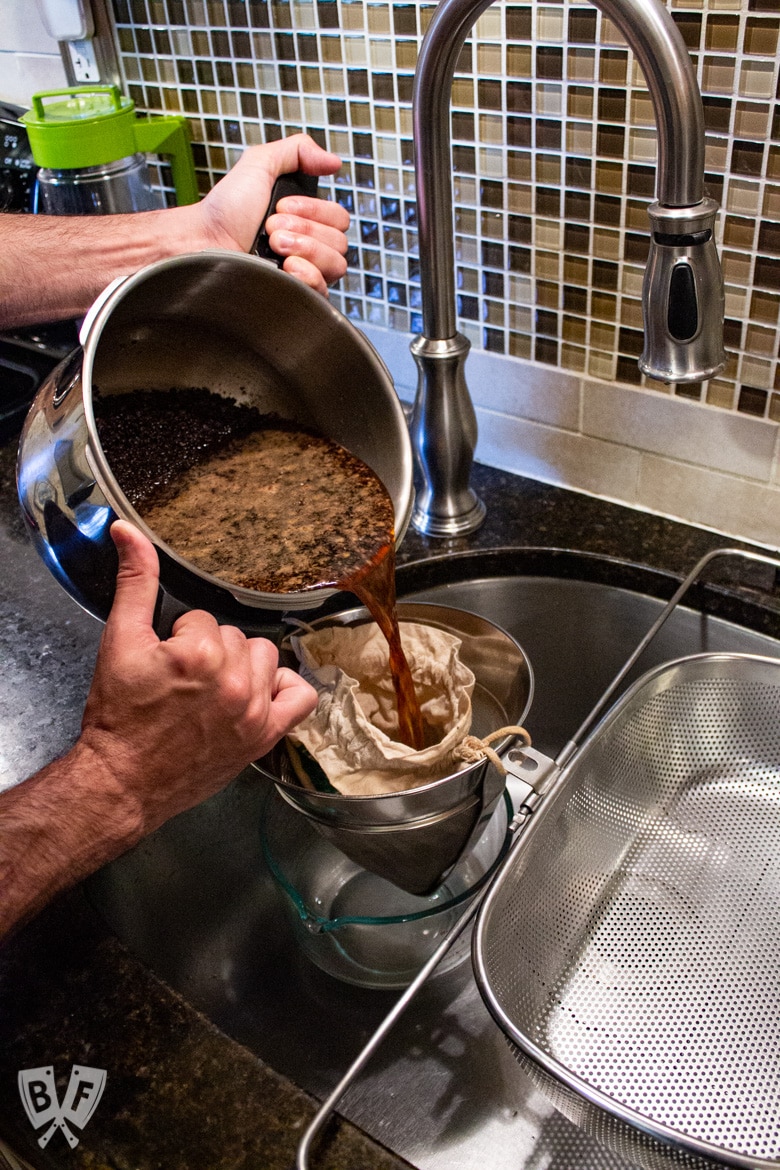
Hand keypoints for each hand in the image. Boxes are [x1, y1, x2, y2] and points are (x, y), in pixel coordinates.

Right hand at [79, 520, 316, 835]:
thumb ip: (134, 581)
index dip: (179, 638)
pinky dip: (285, 690)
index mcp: (199, 653)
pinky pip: (301, 696)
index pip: (203, 619)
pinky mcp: (264, 736)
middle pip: (235, 637)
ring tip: (212, 688)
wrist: (121, 780)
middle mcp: (234, 681)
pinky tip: (258, 694)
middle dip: (209, 652)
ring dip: (242, 668)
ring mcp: (254, 711)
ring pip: (265, 658)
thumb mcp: (120, 641)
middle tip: (182, 681)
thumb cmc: (118, 716)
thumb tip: (127, 530)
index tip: (164, 664)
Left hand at [195, 133, 348, 295]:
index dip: (313, 210)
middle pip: (340, 242)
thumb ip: (298, 151)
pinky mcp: (296, 296)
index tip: (279, 206)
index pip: (339, 218)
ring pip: (335, 264)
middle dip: (304, 229)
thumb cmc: (224, 211)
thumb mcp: (259, 164)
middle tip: (271, 228)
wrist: (204, 242)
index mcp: (305, 219)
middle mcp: (308, 246)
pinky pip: (323, 290)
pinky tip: (284, 267)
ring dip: (303, 248)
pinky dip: (306, 274)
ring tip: (273, 245)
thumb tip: (334, 162)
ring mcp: (303, 273)